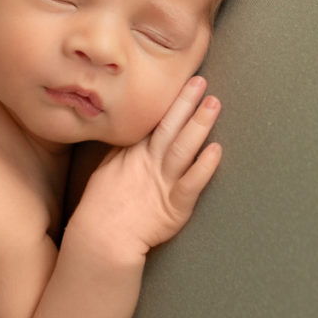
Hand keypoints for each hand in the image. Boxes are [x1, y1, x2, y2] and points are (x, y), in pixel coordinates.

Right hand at [73, 76, 222, 257]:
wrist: (103, 237)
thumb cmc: (102, 206)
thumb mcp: (107, 169)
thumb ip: (123, 150)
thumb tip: (133, 130)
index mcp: (133, 154)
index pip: (154, 120)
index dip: (170, 100)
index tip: (183, 80)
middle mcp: (149, 163)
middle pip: (169, 126)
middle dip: (185, 102)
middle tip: (200, 81)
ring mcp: (163, 183)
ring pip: (183, 148)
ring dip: (199, 125)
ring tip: (213, 104)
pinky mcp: (175, 206)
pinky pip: (192, 183)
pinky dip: (204, 166)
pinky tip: (216, 150)